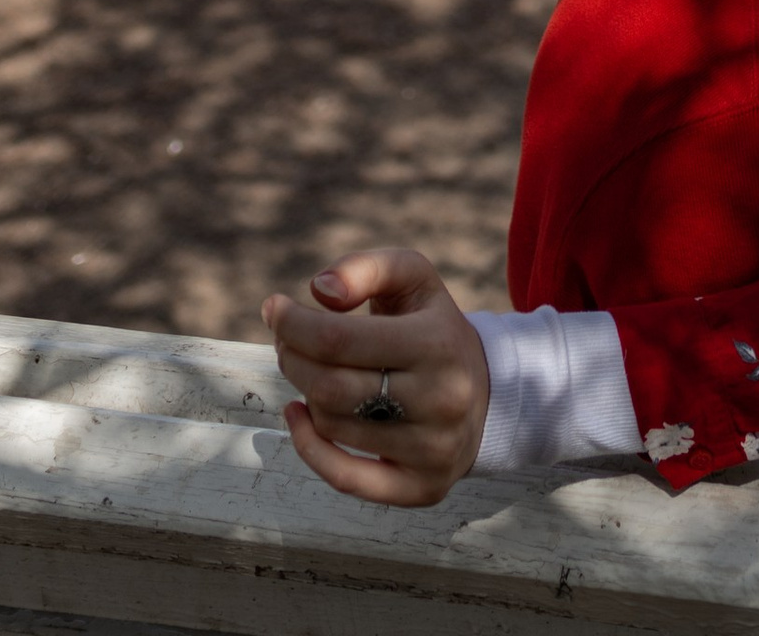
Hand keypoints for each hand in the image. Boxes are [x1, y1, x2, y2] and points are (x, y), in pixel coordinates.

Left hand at [264, 248, 489, 506]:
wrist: (485, 392)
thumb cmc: (433, 328)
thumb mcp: (413, 279)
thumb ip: (367, 269)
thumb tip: (319, 290)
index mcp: (438, 342)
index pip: (339, 339)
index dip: (294, 324)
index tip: (273, 308)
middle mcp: (441, 399)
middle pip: (329, 386)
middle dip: (292, 358)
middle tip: (285, 341)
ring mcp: (432, 449)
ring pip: (333, 426)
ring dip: (306, 394)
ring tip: (312, 370)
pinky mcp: (421, 488)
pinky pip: (345, 478)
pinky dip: (308, 448)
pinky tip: (298, 416)